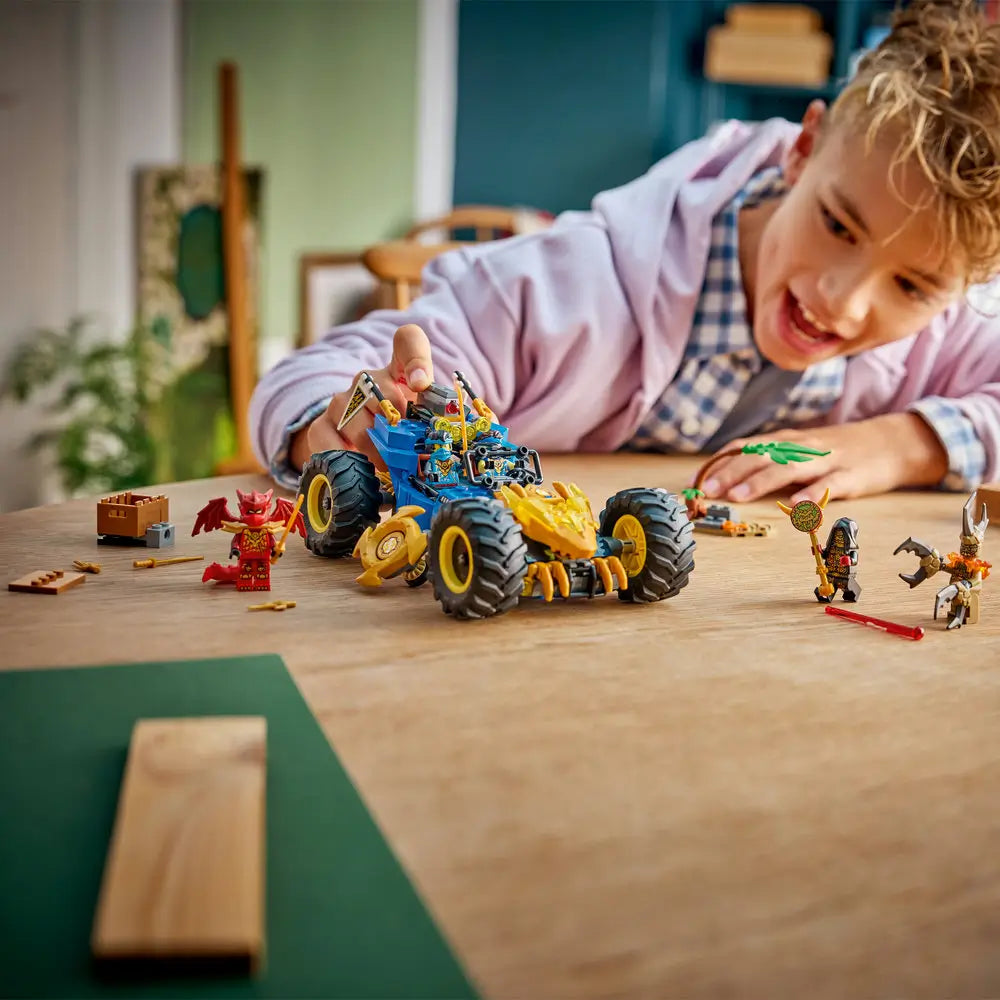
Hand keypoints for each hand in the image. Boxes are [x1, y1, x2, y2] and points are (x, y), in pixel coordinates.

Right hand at [290, 324, 433, 469]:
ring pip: (359, 422)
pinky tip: (360, 470)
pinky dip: (347, 459)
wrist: (360, 447)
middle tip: (410, 450)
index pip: (408, 341)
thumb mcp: (422, 420)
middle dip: (400, 426)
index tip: (421, 385)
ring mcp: (341, 401)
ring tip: (390, 466)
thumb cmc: (400, 431)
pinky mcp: (321, 426)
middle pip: (384, 393)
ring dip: (377, 449)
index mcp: (398, 370)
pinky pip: (330, 442)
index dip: (416, 360)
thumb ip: (433, 417)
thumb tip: (439, 430)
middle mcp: (366, 379)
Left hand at [694, 413, 949, 503]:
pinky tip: (796, 506)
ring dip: (760, 481)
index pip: (745, 448)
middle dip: (730, 473)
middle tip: (707, 491)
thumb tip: (727, 480)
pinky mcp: (851, 476)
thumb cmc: (833, 453)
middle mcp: (799, 447)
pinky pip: (830, 485)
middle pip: (760, 457)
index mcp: (784, 442)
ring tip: (738, 495)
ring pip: (789, 468)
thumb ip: (767, 463)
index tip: (695, 480)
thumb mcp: (797, 452)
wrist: (889, 443)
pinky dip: (812, 494)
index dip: (719, 463)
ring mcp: (825, 460)